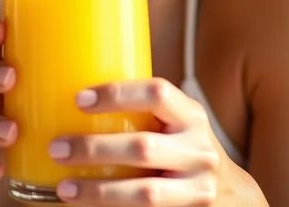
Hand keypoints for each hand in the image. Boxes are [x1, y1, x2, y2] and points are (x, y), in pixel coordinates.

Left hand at [47, 78, 229, 206]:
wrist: (231, 197)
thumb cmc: (184, 148)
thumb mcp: (176, 123)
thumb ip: (143, 111)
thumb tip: (75, 94)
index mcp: (191, 116)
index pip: (157, 93)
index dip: (118, 94)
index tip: (79, 99)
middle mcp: (199, 151)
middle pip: (143, 147)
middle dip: (95, 148)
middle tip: (57, 148)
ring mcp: (197, 189)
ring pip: (145, 193)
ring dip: (98, 191)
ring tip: (63, 188)